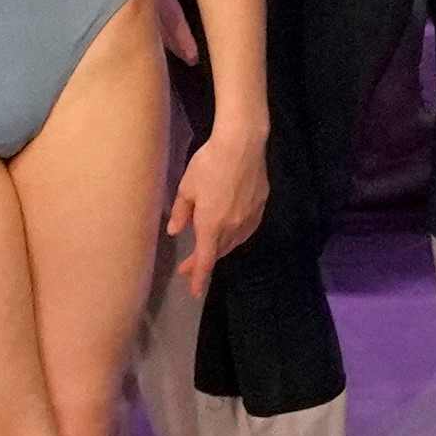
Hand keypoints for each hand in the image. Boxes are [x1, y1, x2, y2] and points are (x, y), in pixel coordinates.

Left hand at [166, 116, 269, 294]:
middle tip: (188, 265)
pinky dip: (236, 236)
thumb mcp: (186, 188)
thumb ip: (181, 213)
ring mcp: (250, 216)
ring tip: (209, 248)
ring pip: (234, 241)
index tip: (195, 292)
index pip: (205, 260)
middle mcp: (233, 225)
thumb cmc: (209, 163)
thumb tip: (174, 232)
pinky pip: (247, 229)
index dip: (199, 278)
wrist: (243, 143)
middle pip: (219, 251)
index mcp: (211, 224)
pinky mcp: (261, 204)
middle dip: (204, 261)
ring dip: (220, 248)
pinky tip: (232, 231)